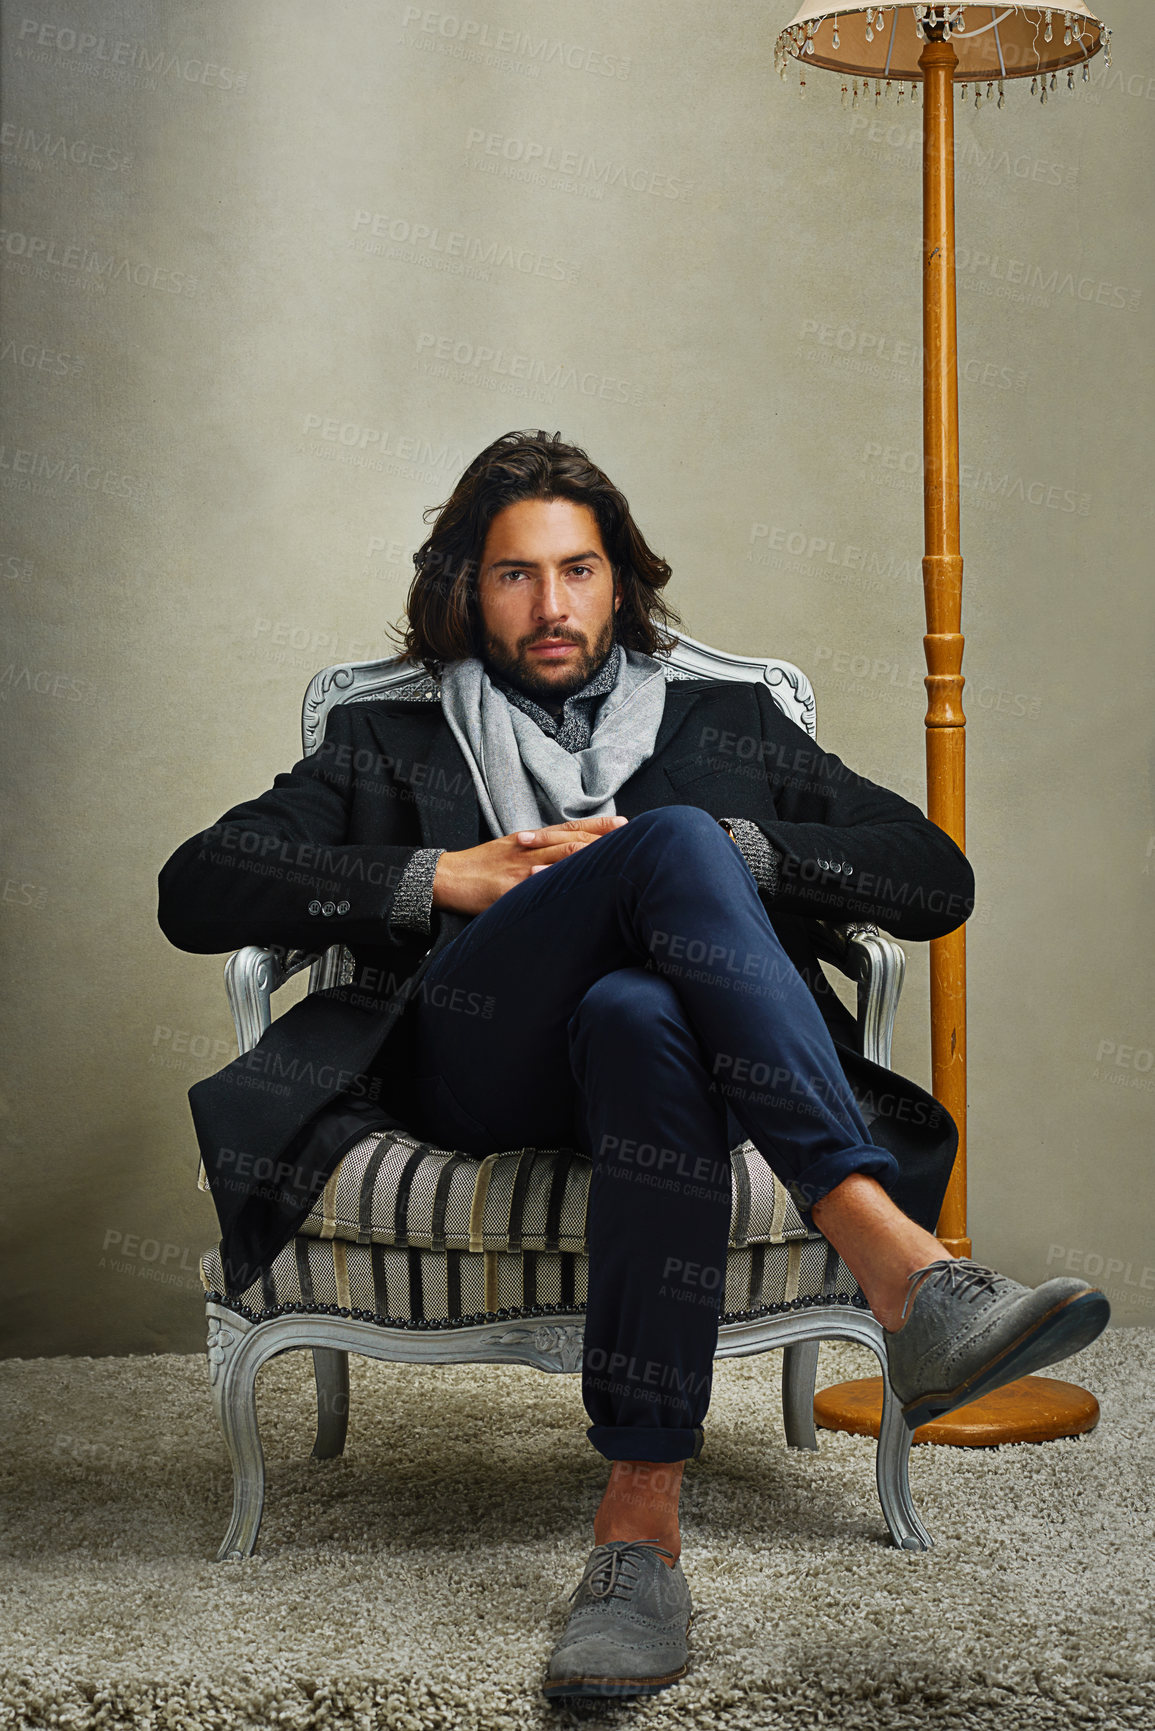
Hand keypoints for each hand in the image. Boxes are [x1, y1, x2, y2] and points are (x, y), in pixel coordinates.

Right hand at [431, 814, 628, 916]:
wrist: (448, 877)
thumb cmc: (483, 864)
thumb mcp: (512, 848)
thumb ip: (541, 848)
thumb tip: (573, 850)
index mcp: (531, 839)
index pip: (569, 827)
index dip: (599, 825)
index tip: (625, 823)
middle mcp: (529, 849)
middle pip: (571, 841)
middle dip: (602, 841)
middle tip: (632, 840)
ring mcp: (519, 869)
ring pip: (559, 859)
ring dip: (588, 858)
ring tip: (615, 859)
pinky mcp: (507, 890)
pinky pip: (536, 887)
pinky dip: (557, 885)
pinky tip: (578, 888)